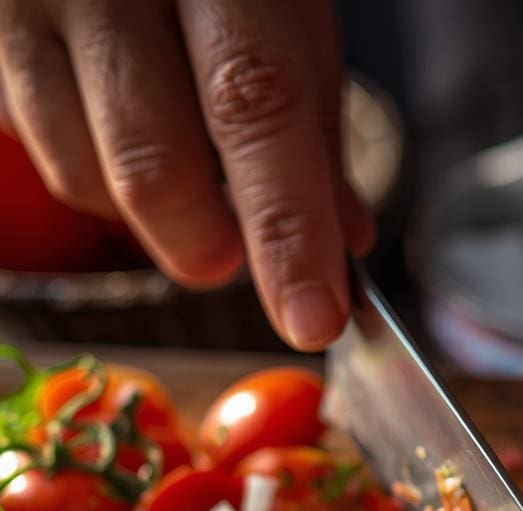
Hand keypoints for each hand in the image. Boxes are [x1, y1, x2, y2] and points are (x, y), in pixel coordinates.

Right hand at [0, 0, 371, 348]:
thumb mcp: (285, 16)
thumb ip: (312, 127)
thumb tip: (344, 244)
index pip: (258, 111)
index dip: (288, 231)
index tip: (313, 320)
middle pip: (153, 165)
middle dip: (205, 245)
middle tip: (230, 258)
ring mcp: (30, 1)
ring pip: (86, 174)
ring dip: (151, 216)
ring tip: (185, 169)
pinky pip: (40, 143)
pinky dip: (96, 170)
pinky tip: (122, 126)